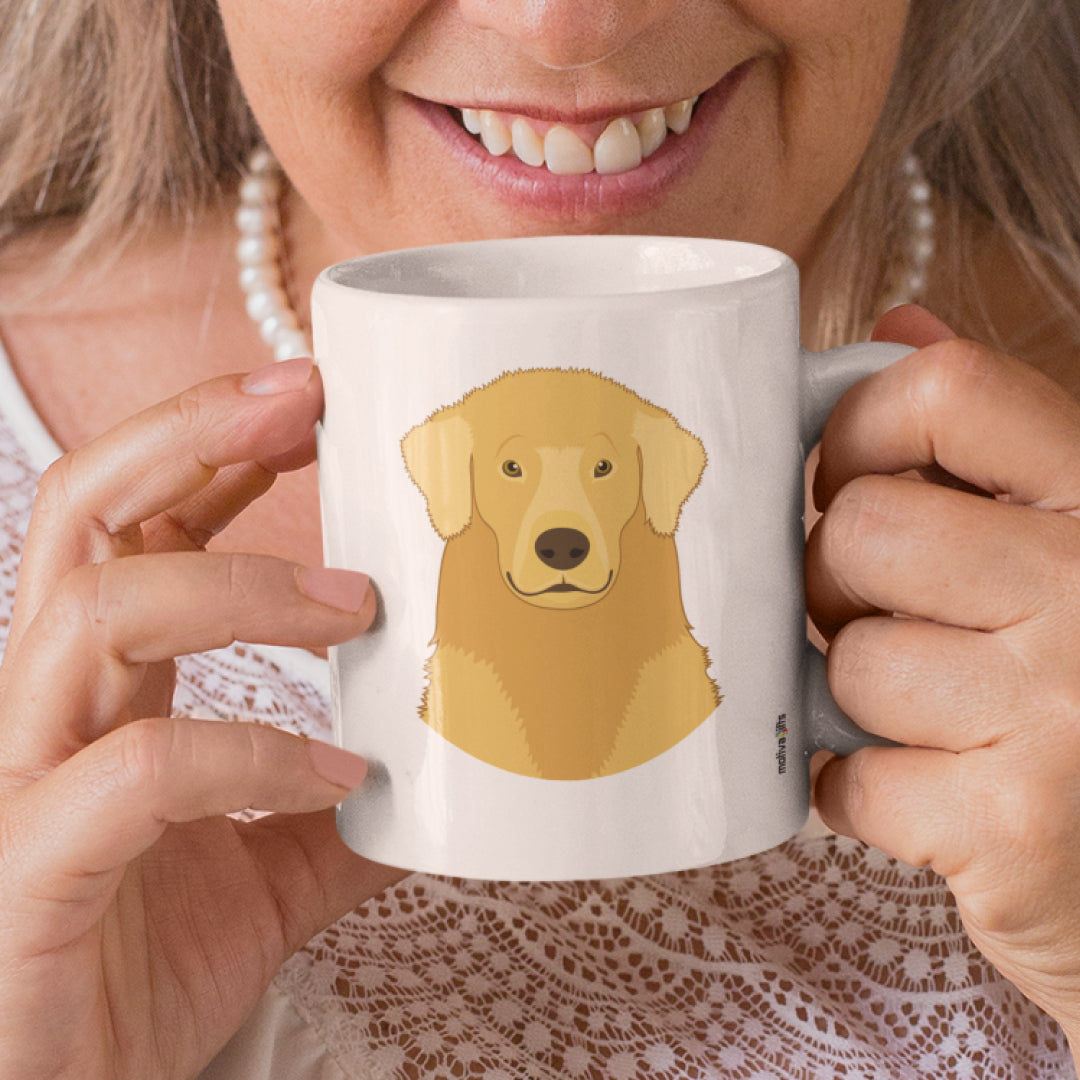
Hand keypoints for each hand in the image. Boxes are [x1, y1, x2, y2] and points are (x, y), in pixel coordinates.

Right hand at [0, 357, 402, 1079]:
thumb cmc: (140, 970)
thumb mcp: (268, 870)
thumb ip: (334, 805)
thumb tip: (434, 764)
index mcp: (102, 689)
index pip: (135, 522)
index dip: (209, 446)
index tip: (309, 403)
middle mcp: (48, 707)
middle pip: (82, 512)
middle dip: (191, 436)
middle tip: (303, 402)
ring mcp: (24, 778)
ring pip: (94, 613)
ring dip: (241, 585)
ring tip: (360, 606)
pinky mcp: (26, 868)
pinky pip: (132, 773)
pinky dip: (247, 754)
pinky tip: (338, 774)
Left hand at [808, 306, 1079, 1049]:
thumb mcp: (1072, 539)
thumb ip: (994, 439)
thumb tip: (899, 326)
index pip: (945, 390)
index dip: (857, 428)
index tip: (842, 478)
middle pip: (864, 531)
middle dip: (840, 582)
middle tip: (883, 617)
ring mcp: (1067, 712)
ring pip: (849, 663)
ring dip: (859, 698)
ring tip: (927, 717)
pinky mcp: (1018, 829)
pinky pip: (849, 780)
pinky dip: (859, 792)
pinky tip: (928, 795)